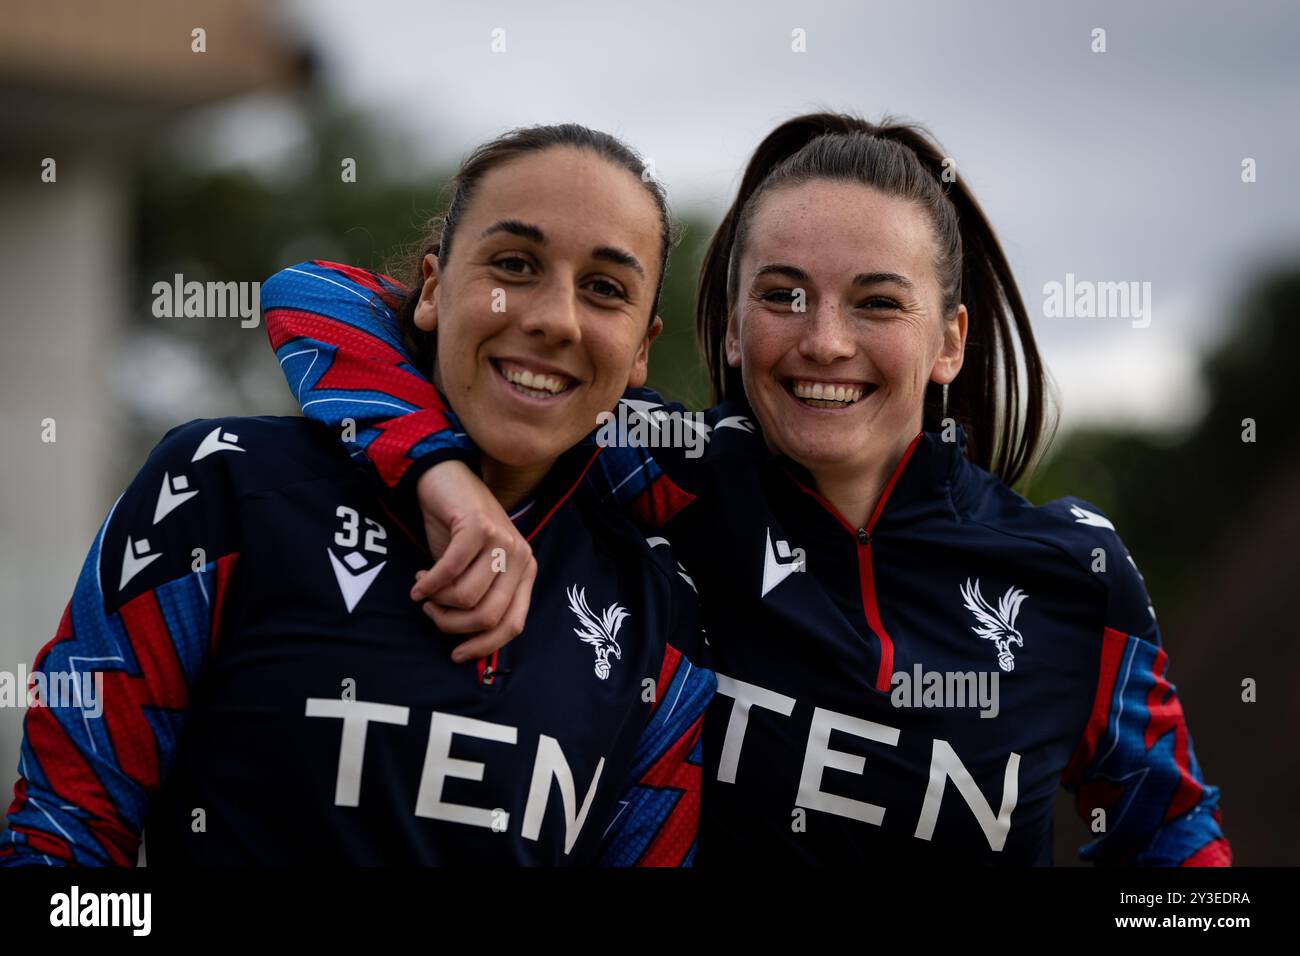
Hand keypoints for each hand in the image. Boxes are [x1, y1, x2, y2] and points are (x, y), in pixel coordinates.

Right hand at [410, 461, 536, 661]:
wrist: (445, 478)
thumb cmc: (457, 530)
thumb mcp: (474, 570)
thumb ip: (479, 600)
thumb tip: (466, 645)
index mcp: (525, 572)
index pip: (512, 625)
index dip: (483, 647)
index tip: (456, 655)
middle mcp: (520, 557)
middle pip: (487, 617)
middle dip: (451, 624)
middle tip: (431, 612)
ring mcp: (503, 540)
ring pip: (466, 597)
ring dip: (437, 601)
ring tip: (425, 588)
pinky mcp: (479, 527)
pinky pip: (450, 572)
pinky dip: (428, 583)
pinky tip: (418, 581)